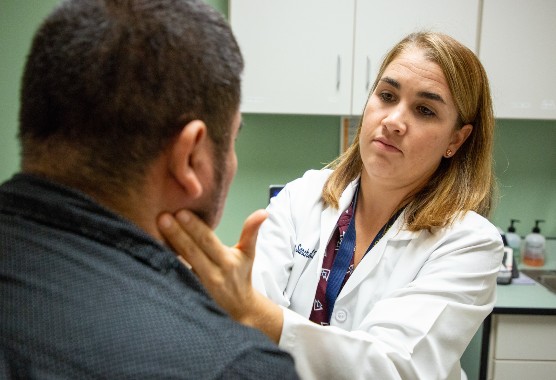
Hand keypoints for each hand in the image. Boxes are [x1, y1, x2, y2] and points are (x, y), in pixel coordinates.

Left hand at [157, 209, 283, 341]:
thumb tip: (263, 212)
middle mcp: (214, 274)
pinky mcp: (190, 295)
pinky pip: (176, 280)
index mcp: (228, 261)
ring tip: (152, 233)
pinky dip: (165, 268)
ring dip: (168, 250)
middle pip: (192, 251)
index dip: (194, 227)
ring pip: (181, 266)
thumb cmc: (241, 276)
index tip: (180, 212)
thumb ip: (251, 232)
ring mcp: (200, 287)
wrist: (240, 311)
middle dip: (176, 234)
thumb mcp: (248, 254)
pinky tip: (152, 255)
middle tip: (162, 217)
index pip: (208, 241)